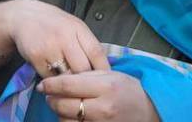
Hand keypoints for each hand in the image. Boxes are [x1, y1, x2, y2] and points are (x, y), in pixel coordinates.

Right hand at [0, 0, 109, 75]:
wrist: (23, 16)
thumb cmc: (53, 24)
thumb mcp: (73, 27)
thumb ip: (87, 44)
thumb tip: (104, 70)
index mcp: (78, 28)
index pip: (97, 53)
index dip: (103, 70)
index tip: (105, 82)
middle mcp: (65, 36)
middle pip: (83, 68)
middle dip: (86, 81)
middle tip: (86, 88)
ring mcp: (50, 46)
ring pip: (66, 76)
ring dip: (69, 84)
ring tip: (70, 85)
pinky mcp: (36, 56)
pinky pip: (50, 78)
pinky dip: (53, 82)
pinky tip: (53, 78)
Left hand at [37, 70, 158, 121]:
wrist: (148, 111)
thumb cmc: (127, 89)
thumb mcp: (110, 74)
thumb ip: (85, 75)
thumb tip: (59, 79)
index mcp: (105, 87)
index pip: (68, 85)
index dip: (50, 84)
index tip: (43, 84)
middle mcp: (102, 108)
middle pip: (64, 105)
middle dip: (52, 99)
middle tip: (50, 95)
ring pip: (66, 121)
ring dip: (59, 113)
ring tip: (62, 105)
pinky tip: (71, 115)